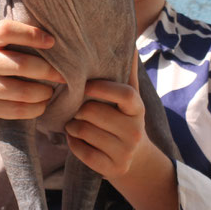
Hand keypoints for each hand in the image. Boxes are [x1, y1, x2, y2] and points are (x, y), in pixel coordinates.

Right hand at [0, 0, 64, 120]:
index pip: (7, 30)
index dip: (32, 35)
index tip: (53, 41)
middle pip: (17, 65)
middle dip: (45, 71)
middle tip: (63, 74)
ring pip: (19, 91)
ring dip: (43, 93)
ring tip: (54, 90)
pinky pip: (16, 110)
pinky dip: (35, 109)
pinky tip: (43, 104)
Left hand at [64, 51, 152, 180]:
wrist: (134, 159)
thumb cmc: (123, 119)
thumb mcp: (129, 98)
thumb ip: (126, 72)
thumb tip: (129, 41)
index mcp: (138, 109)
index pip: (124, 94)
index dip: (102, 88)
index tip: (86, 85)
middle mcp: (135, 130)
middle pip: (94, 112)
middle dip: (79, 109)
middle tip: (76, 109)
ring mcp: (125, 152)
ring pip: (84, 131)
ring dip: (72, 126)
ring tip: (75, 123)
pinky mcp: (112, 168)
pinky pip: (81, 151)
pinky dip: (73, 144)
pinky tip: (76, 139)